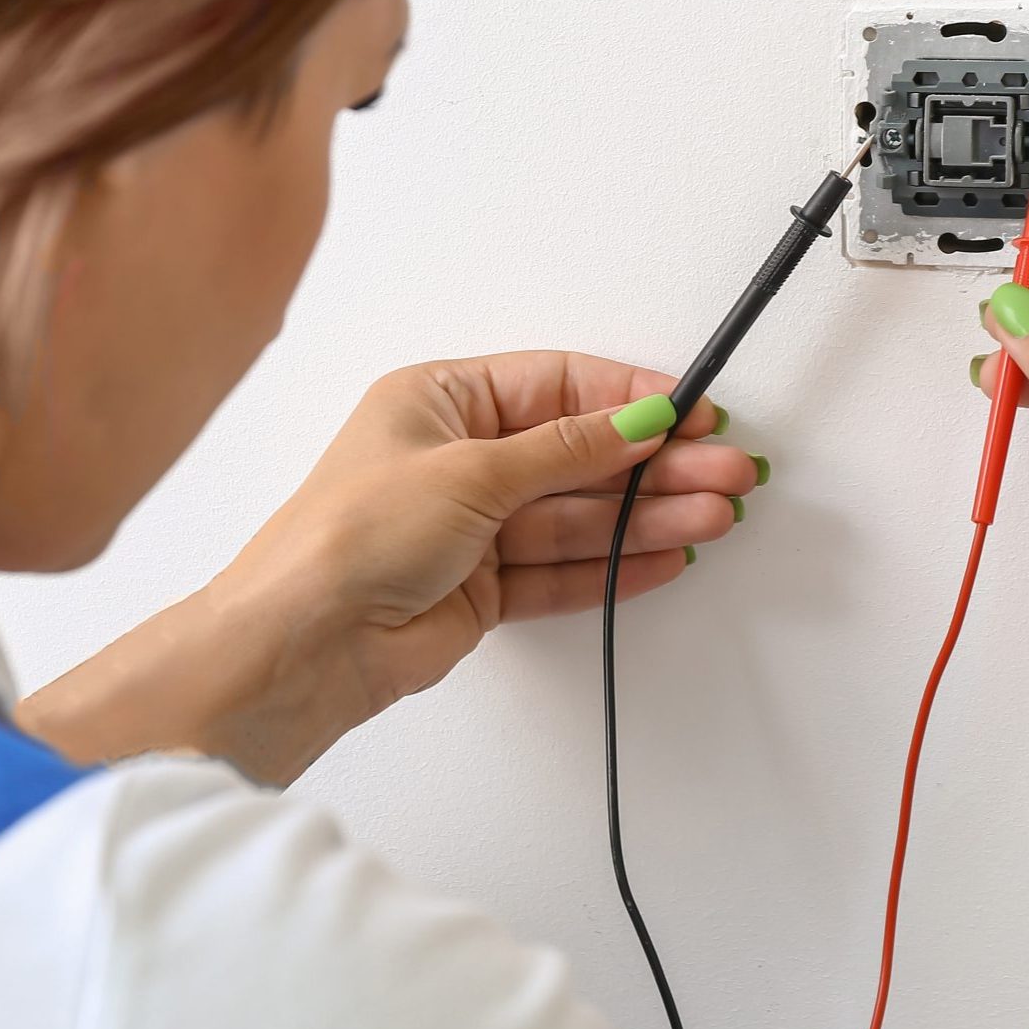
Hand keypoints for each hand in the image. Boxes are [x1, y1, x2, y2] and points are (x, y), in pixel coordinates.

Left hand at [20, 353, 759, 783]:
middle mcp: (457, 458)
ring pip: (578, 514)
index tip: (692, 410)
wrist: (304, 643)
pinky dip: (615, 565)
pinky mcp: (481, 589)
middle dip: (655, 462)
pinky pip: (563, 569)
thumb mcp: (470, 470)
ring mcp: (471, 527)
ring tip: (716, 514)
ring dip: (647, 515)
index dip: (628, 397)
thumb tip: (638, 419)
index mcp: (438, 400)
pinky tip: (668, 555)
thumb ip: (566, 449)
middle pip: (578, 453)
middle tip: (725, 470)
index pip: (556, 385)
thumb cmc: (352, 535)